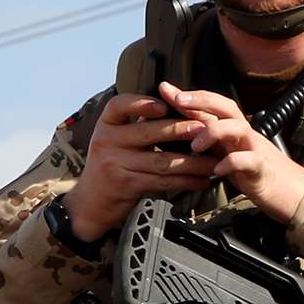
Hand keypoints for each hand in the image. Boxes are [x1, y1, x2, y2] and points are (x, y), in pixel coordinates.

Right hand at [65, 92, 217, 240]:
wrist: (91, 202)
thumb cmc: (111, 163)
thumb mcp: (115, 138)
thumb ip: (137, 122)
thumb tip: (175, 102)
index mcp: (106, 123)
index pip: (120, 105)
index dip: (143, 104)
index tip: (165, 105)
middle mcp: (107, 141)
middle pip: (147, 133)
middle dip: (180, 130)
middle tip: (205, 129)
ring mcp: (115, 164)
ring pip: (160, 161)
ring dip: (191, 162)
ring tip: (212, 161)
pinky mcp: (127, 185)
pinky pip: (161, 182)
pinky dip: (184, 181)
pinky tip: (200, 180)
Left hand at [156, 83, 303, 222]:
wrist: (292, 193)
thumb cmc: (257, 173)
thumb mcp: (229, 154)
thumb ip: (211, 142)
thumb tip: (186, 131)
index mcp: (233, 131)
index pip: (211, 106)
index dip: (188, 96)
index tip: (164, 88)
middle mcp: (244, 134)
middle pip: (225, 106)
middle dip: (201, 100)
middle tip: (178, 100)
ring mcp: (254, 148)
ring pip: (236, 127)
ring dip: (212, 132)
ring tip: (194, 147)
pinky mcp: (261, 169)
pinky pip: (247, 160)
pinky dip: (231, 163)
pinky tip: (217, 171)